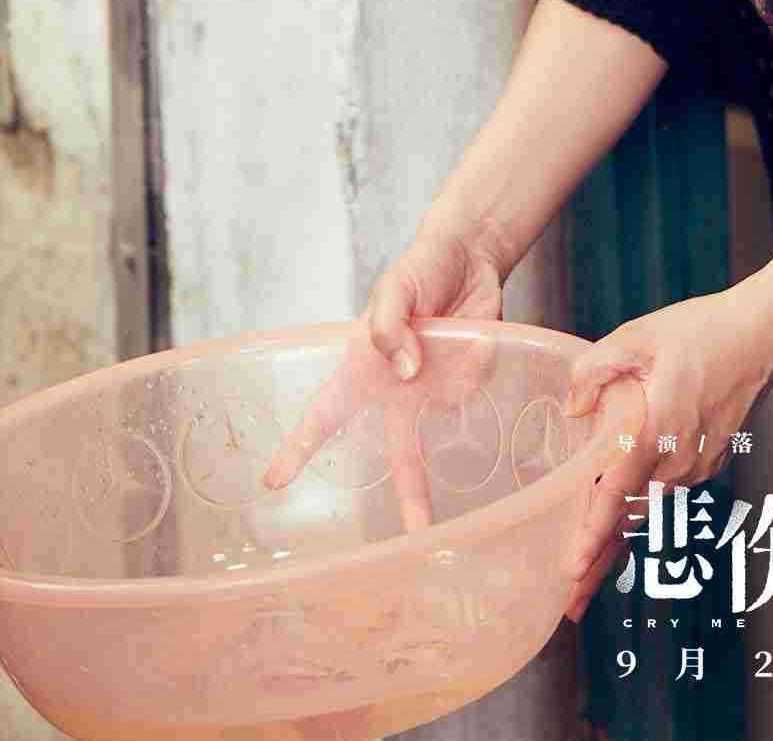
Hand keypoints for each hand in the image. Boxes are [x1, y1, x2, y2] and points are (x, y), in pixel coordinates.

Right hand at [260, 218, 508, 527]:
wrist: (470, 256)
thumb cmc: (419, 271)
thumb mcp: (394, 289)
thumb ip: (390, 327)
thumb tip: (406, 373)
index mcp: (363, 369)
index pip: (325, 414)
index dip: (298, 448)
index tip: (275, 483)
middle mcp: (397, 391)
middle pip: (399, 454)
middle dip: (410, 496)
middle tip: (416, 537)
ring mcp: (434, 390)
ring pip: (441, 431)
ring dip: (448, 414)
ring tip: (447, 393)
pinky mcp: (469, 381)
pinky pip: (474, 387)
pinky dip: (476, 360)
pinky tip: (474, 331)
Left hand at [558, 290, 772, 622]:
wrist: (763, 334)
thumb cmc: (703, 330)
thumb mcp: (638, 335)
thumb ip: (596, 370)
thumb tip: (571, 408)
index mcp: (657, 430)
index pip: (617, 495)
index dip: (592, 535)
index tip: (571, 571)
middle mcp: (678, 460)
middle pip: (630, 519)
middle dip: (599, 562)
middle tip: (570, 603)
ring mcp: (697, 465)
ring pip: (648, 506)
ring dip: (618, 534)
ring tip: (587, 565)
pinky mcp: (707, 461)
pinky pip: (667, 487)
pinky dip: (642, 502)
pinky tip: (621, 506)